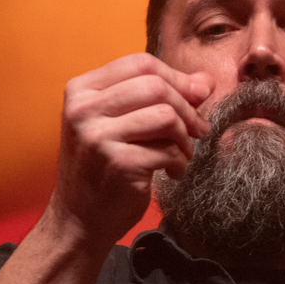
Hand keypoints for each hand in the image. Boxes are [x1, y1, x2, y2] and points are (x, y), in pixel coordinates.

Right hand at [53, 53, 211, 247]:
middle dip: (187, 107)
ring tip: (182, 153)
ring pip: (165, 116)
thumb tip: (205, 81)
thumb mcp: (120, 124)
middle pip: (155, 86)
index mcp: (81, 90)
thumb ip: (157, 97)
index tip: (196, 96)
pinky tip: (172, 172)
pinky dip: (179, 162)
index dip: (176, 77)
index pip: (140, 63)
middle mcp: (83, 110)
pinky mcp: (117, 164)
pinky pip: (167, 150)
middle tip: (198, 129)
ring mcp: (97, 137)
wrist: (79, 220)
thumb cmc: (102, 169)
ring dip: (184, 137)